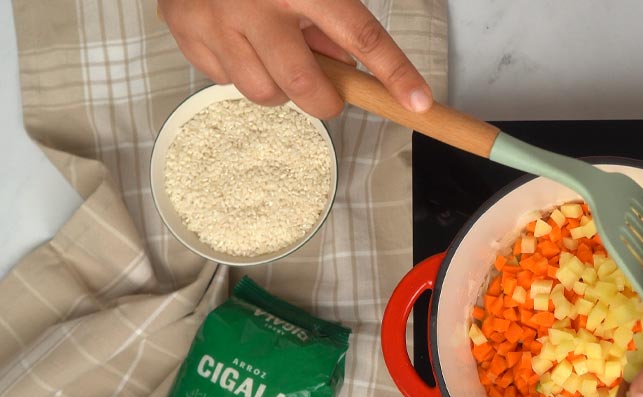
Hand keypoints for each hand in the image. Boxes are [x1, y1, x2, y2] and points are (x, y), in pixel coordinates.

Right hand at [158, 0, 431, 118]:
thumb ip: (335, 16)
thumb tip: (344, 67)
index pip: (361, 35)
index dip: (394, 73)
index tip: (417, 102)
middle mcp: (256, 3)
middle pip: (305, 85)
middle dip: (326, 100)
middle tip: (330, 92)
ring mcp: (215, 21)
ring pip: (264, 93)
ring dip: (280, 87)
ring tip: (276, 53)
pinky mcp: (185, 32)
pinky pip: (224, 81)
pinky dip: (241, 70)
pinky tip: (241, 41)